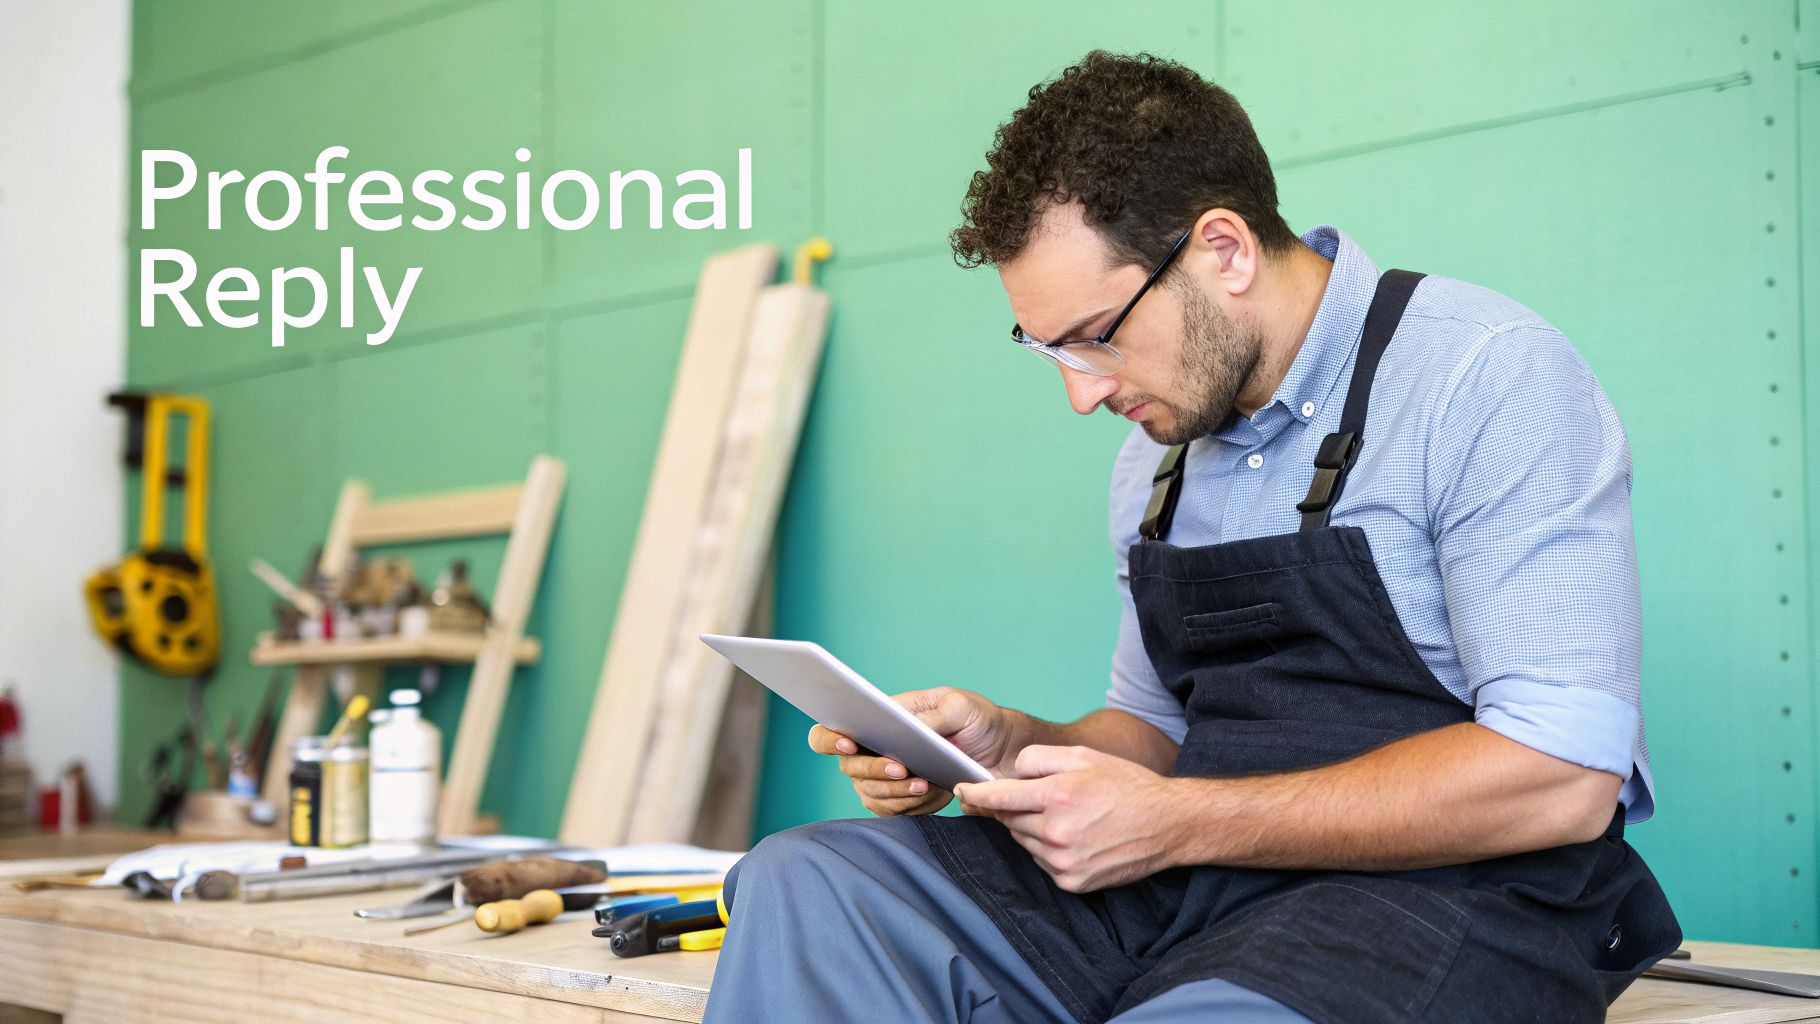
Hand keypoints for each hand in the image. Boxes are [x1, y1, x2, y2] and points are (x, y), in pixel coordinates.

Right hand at [807, 687, 1015, 816]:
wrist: (1003, 752)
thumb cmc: (977, 720)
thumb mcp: (961, 706)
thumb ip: (933, 716)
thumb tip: (909, 729)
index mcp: (880, 717)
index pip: (833, 727)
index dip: (830, 739)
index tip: (849, 744)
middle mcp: (875, 747)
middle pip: (849, 767)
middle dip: (873, 770)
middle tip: (902, 769)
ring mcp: (885, 777)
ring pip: (869, 793)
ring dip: (895, 792)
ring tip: (925, 784)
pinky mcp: (901, 800)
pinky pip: (891, 811)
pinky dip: (910, 806)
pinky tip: (933, 794)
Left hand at [954, 745, 1184, 891]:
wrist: (1168, 824)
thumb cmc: (1126, 785)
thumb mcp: (1084, 756)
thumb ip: (1040, 759)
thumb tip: (1010, 772)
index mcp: (1058, 795)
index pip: (1000, 797)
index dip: (976, 794)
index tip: (961, 791)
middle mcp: (1057, 831)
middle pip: (1010, 820)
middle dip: (1016, 808)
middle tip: (1043, 798)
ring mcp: (1064, 861)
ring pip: (1024, 841)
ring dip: (1033, 828)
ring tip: (1067, 816)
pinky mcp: (1072, 882)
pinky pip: (1042, 861)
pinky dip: (1048, 849)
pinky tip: (1075, 837)